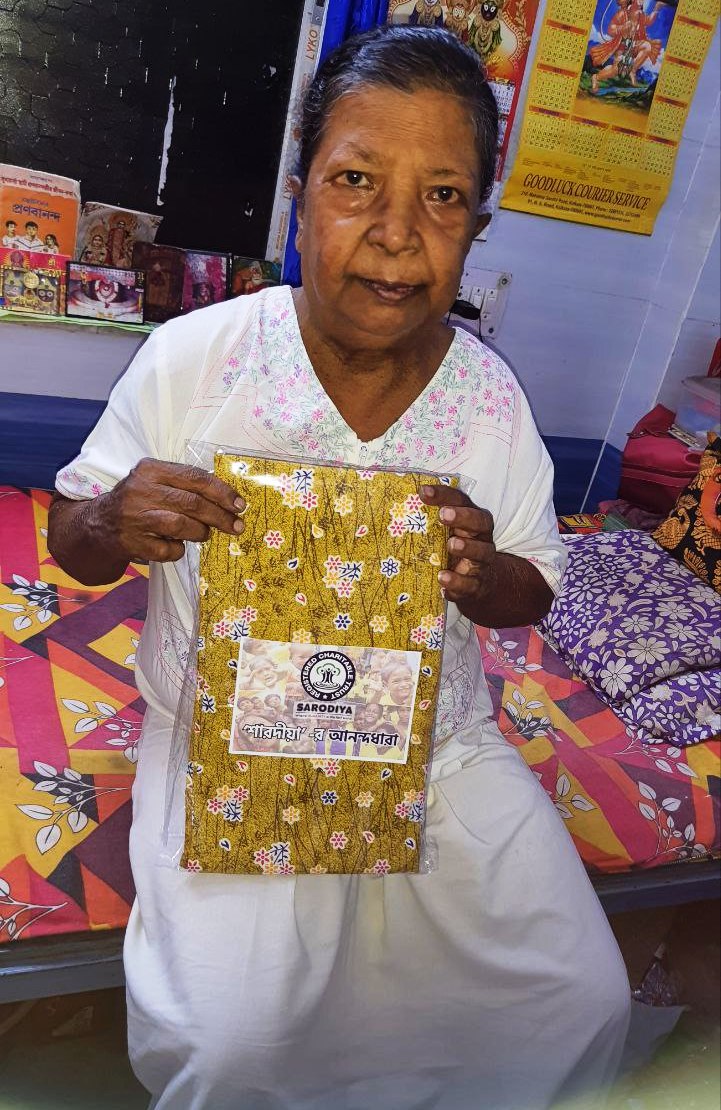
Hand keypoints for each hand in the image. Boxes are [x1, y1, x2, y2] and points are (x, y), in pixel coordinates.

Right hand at [102, 458, 245, 563]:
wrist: (98, 525)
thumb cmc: (138, 502)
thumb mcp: (155, 482)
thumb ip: (185, 485)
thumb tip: (228, 500)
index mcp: (150, 469)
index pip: (194, 477)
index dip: (222, 492)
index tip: (240, 504)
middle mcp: (140, 490)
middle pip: (192, 503)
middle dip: (220, 516)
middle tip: (236, 526)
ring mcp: (135, 517)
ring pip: (182, 525)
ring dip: (200, 533)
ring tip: (203, 534)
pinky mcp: (133, 542)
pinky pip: (168, 550)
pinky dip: (178, 550)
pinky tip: (175, 545)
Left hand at [420, 485, 495, 606]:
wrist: (476, 583)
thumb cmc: (452, 550)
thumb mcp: (442, 533)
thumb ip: (426, 520)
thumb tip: (389, 507)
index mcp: (471, 519)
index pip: (461, 501)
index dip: (444, 495)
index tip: (423, 491)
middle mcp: (481, 537)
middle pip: (480, 522)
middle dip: (463, 517)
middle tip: (444, 514)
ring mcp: (481, 561)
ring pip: (482, 552)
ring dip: (467, 547)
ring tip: (451, 545)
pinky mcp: (477, 584)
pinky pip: (470, 584)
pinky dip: (457, 583)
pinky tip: (442, 580)